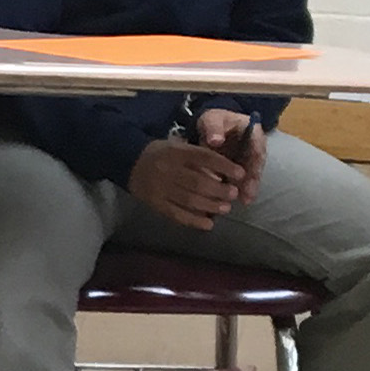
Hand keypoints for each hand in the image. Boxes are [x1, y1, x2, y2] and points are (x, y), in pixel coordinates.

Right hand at [128, 137, 247, 230]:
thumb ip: (198, 156)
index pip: (204, 158)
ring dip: (210, 206)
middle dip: (219, 190)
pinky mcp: (155, 203)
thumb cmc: (161, 153)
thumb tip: (225, 172)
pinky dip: (194, 221)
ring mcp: (160, 188)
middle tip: (233, 194)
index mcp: (175, 152)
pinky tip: (208, 224)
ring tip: (225, 208)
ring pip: (189, 200)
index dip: (224, 166)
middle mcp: (167, 169)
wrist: (128, 161)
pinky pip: (176, 214)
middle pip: (198, 182)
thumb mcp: (178, 146)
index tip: (241, 173)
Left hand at [193, 109, 269, 204]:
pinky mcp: (242, 168)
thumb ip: (214, 128)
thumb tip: (216, 141)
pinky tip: (237, 201)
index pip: (258, 144)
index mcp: (252, 130)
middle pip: (257, 163)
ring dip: (249, 188)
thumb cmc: (213, 120)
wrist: (211, 127)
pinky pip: (243, 180)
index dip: (255, 159)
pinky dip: (240, 190)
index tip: (251, 172)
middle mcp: (255, 146)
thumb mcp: (212, 119)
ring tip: (245, 201)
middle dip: (253, 179)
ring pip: (252, 174)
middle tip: (248, 193)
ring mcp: (250, 158)